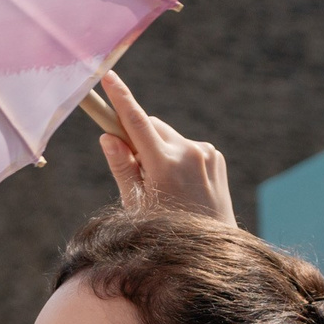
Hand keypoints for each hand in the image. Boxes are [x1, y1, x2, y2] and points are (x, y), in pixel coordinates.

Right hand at [96, 72, 234, 224]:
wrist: (211, 246)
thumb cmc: (165, 230)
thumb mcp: (137, 204)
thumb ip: (123, 168)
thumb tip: (108, 137)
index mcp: (165, 164)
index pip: (136, 122)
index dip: (120, 98)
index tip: (108, 76)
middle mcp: (189, 152)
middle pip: (151, 125)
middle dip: (138, 136)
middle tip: (134, 165)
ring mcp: (206, 153)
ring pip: (168, 136)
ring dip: (159, 148)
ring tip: (163, 183)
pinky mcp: (215, 156)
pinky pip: (186, 146)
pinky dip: (178, 156)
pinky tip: (182, 183)